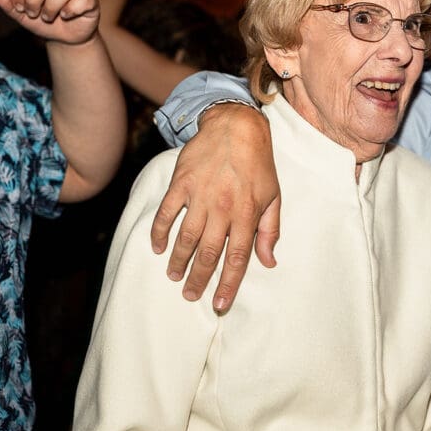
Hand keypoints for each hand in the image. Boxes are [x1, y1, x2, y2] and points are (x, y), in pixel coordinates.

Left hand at [0, 0, 98, 44]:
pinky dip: (70, 10)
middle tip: (33, 13)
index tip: (20, 8)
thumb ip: (9, 5)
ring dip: (51, 7)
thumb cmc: (43, 22)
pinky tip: (66, 15)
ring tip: (49, 16)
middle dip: (33, 0)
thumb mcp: (22, 16)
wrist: (66, 37)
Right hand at [150, 104, 280, 311]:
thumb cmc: (259, 164)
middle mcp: (223, 208)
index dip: (228, 283)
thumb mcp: (274, 196)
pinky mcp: (181, 183)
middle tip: (191, 295)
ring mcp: (200, 195)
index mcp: (247, 214)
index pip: (238, 258)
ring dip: (178, 260)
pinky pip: (166, 213)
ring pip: (186, 237)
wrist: (236, 127)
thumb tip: (269, 261)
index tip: (219, 303)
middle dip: (199, 279)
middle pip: (209, 253)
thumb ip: (270, 230)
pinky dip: (159, 232)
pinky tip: (156, 247)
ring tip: (174, 276)